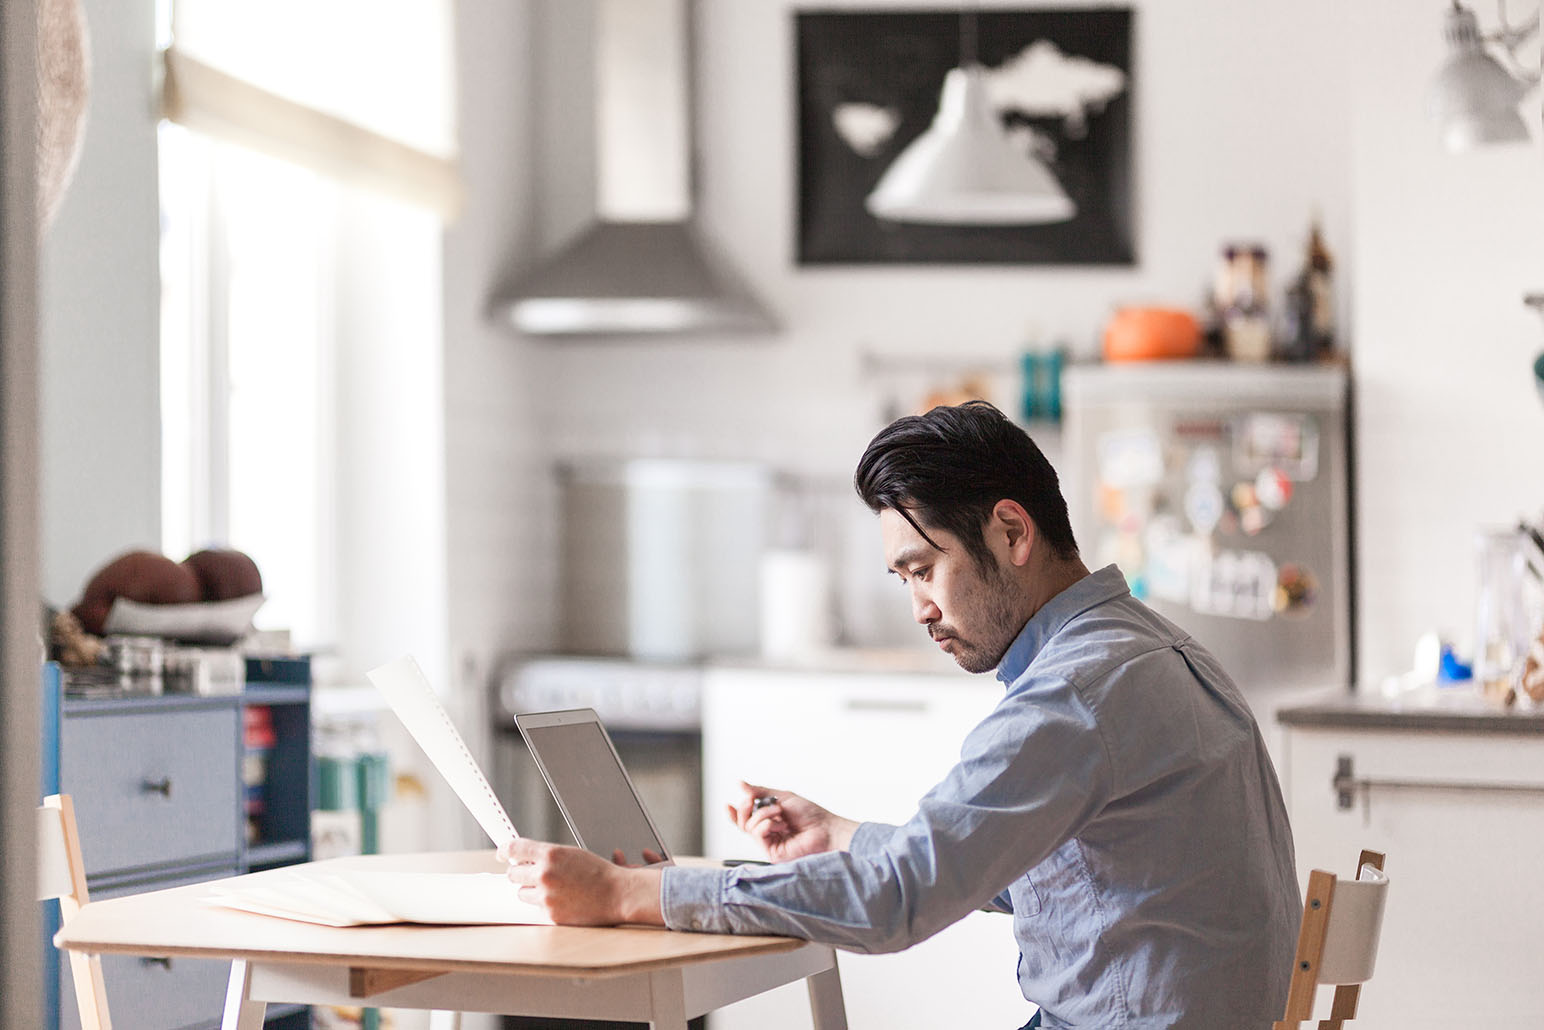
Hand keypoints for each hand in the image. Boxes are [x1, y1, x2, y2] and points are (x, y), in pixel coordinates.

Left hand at [498, 838, 664, 925]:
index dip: (505, 850)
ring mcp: (546, 896)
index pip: (515, 848)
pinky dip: (544, 904)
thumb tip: (524, 858)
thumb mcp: (572, 854)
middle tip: (529, 873)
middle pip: (513, 873)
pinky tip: (561, 899)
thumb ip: (547, 855)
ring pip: (522, 893)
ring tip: (552, 888)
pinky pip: (536, 908)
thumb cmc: (599, 873)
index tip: (502, 853)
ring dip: (531, 890)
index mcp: (551, 854)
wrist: (618, 894)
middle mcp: (545, 874)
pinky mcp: (550, 914)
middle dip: (520, 873)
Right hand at [725, 780, 858, 861]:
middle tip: (754, 800)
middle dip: (746, 808)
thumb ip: (760, 792)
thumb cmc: (810, 814)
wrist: (826, 829)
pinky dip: (765, 824)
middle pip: (743, 822)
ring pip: (749, 827)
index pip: (747, 818)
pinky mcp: (772, 852)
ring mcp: (770, 843)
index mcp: (770, 819)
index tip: (728, 805)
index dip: (736, 813)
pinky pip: (758, 835)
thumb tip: (740, 784)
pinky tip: (779, 824)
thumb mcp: (783, 796)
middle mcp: (768, 832)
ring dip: (762, 814)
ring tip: (779, 813)